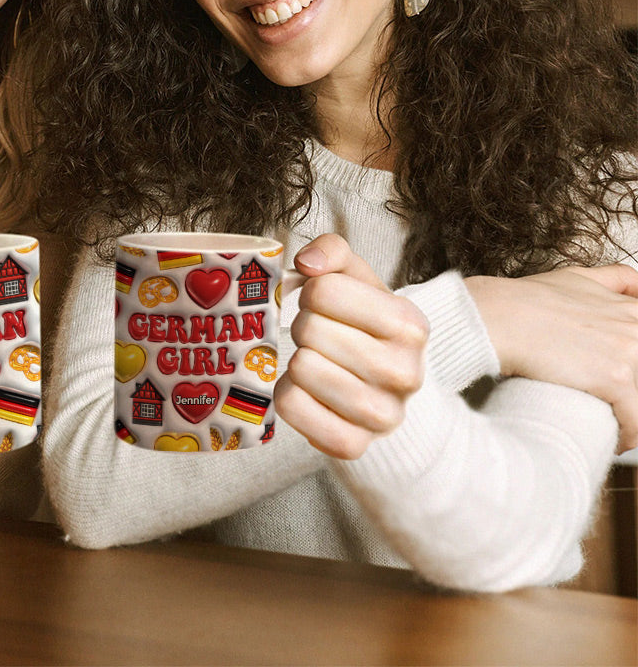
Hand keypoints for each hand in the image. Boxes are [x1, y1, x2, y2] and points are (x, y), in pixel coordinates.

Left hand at [274, 234, 428, 459]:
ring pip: (300, 369)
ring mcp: (382, 416)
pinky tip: (307, 390)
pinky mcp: (353, 445)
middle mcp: (405, 372)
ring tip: (315, 361)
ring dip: (296, 360)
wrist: (385, 388)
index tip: (323, 304)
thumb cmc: (362, 324)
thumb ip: (333, 251)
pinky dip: (287, 393)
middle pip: (308, 330)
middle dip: (303, 327)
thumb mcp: (357, 279)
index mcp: (409, 324)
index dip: (311, 292)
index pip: (323, 290)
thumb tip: (307, 262)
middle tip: (318, 336)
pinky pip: (290, 406)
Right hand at [466, 265, 637, 452]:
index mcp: (629, 308)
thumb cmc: (524, 300)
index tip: (621, 377)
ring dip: (632, 415)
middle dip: (631, 390)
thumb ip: (612, 279)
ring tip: (615, 426)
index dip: (631, 364)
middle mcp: (635, 327)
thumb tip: (635, 283)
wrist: (497, 316)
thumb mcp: (574, 277)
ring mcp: (629, 352)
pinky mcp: (616, 378)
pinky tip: (614, 439)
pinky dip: (628, 436)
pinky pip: (636, 422)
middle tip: (613, 401)